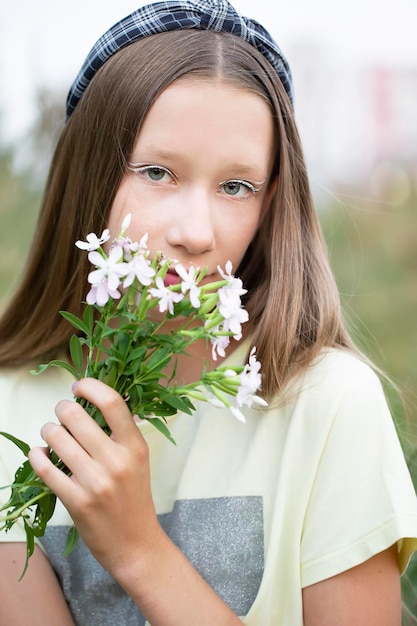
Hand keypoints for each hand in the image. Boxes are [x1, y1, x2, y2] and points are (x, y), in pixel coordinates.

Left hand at [28, 378, 160, 575]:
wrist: (136, 544)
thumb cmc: (135, 498)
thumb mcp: (140, 460)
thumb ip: (124, 432)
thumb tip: (102, 401)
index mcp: (136, 446)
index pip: (112, 402)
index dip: (90, 386)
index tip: (78, 387)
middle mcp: (117, 460)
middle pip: (76, 415)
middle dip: (62, 408)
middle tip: (62, 413)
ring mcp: (96, 482)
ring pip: (56, 438)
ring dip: (48, 431)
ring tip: (51, 435)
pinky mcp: (76, 501)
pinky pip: (45, 468)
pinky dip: (36, 455)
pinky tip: (39, 454)